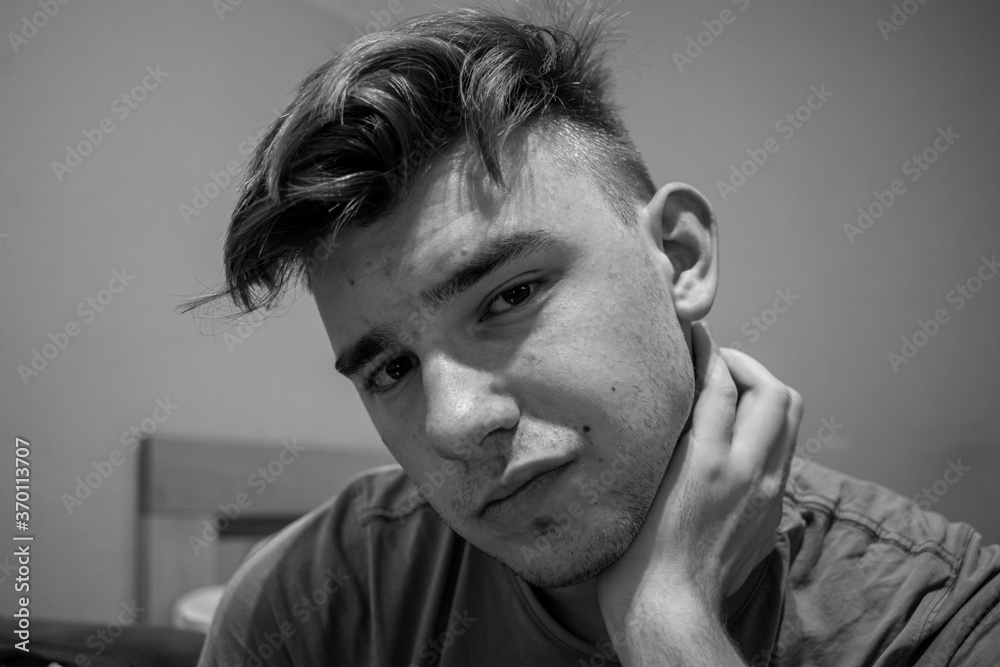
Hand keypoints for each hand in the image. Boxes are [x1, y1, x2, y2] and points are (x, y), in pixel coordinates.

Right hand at [596, 321, 801, 631]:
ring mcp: (769, 495)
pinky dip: (764, 430)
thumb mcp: (643, 485)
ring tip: (730, 395)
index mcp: (709, 463)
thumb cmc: (638, 554)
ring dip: (764, 395)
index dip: (709, 350)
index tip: (696, 335)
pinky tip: (735, 439)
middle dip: (748, 367)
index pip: (721, 384)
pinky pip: (784, 452)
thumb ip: (664, 436)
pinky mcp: (774, 513)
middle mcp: (750, 473)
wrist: (670, 612)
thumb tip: (676, 392)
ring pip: (789, 420)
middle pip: (775, 393)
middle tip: (716, 366)